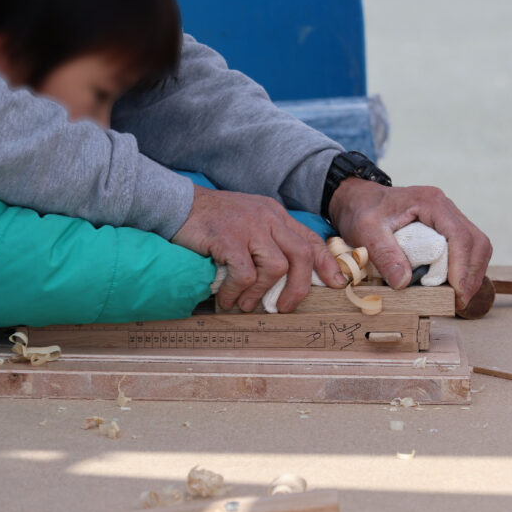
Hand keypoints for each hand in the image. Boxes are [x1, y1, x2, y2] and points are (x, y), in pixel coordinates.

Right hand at [173, 185, 345, 311]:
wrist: (175, 204)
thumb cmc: (210, 220)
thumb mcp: (247, 222)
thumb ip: (267, 240)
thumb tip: (281, 276)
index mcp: (274, 214)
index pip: (310, 239)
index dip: (326, 263)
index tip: (336, 283)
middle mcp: (267, 218)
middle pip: (301, 255)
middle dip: (299, 287)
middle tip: (285, 307)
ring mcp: (248, 226)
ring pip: (276, 267)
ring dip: (262, 292)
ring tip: (246, 304)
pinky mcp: (229, 238)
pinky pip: (245, 273)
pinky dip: (238, 291)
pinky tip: (227, 298)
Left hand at [328, 178, 491, 308]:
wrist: (359, 200)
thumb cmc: (362, 211)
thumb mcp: (366, 231)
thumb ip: (384, 255)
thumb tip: (403, 282)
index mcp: (430, 203)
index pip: (459, 235)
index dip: (462, 266)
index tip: (457, 292)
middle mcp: (445, 208)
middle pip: (477, 242)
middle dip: (472, 274)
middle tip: (460, 301)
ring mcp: (448, 218)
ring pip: (477, 246)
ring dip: (472, 274)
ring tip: (459, 298)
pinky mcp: (446, 229)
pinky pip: (467, 249)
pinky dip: (465, 269)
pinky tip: (454, 286)